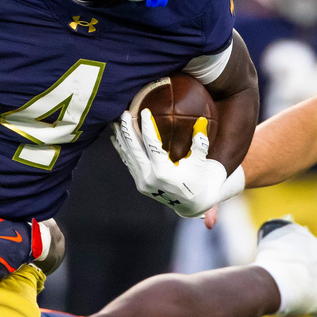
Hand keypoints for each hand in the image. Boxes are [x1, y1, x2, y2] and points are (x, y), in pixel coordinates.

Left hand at [111, 109, 225, 217]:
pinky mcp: (139, 184)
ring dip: (121, 138)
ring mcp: (142, 182)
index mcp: (163, 173)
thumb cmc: (199, 181)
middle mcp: (149, 178)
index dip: (147, 126)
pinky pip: (128, 164)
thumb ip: (200, 144)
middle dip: (128, 129)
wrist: (193, 206)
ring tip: (116, 123)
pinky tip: (117, 138)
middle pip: (134, 149)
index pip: (151, 144)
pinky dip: (122, 150)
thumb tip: (200, 120)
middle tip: (125, 113)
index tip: (145, 111)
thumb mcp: (201, 163)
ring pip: (128, 156)